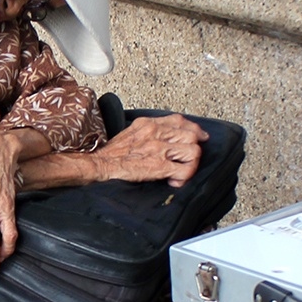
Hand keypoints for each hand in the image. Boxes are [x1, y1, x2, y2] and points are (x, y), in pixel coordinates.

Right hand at [93, 114, 207, 186]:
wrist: (101, 165)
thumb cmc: (113, 153)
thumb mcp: (132, 132)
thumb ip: (148, 130)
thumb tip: (164, 135)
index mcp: (149, 124)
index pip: (180, 120)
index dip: (194, 129)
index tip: (200, 136)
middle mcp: (156, 133)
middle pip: (191, 135)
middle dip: (194, 148)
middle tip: (189, 159)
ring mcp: (159, 149)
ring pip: (193, 151)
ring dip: (191, 164)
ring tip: (181, 171)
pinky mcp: (160, 166)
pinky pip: (186, 170)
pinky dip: (185, 177)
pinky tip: (174, 181)